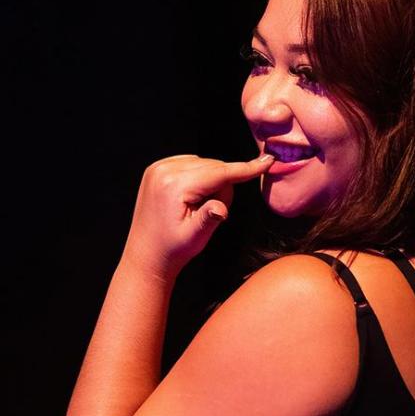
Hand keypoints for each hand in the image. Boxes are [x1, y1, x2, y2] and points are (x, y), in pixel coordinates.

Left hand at [122, 151, 274, 279]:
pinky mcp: (157, 168)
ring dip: (211, 182)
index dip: (246, 169)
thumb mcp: (195, 237)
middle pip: (214, 166)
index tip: (267, 161)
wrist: (146, 255)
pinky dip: (199, 177)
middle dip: (222, 187)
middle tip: (212, 212)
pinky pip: (191, 164)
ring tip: (197, 208)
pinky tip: (191, 198)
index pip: (219, 172)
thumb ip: (210, 218)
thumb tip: (221, 207)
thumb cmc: (172, 248)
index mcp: (173, 184)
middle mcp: (164, 170)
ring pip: (205, 164)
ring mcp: (158, 167)